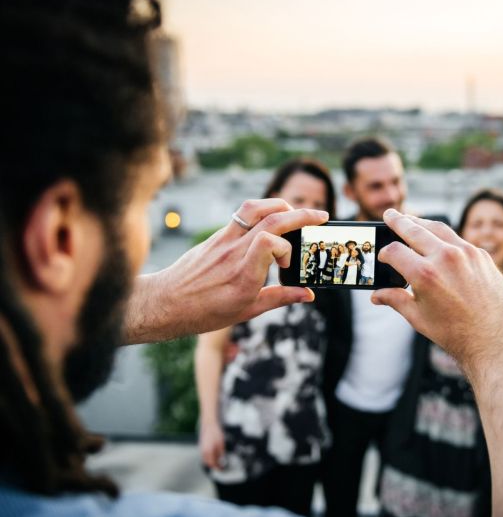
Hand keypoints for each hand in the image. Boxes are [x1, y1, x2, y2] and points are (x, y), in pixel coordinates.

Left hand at [126, 199, 327, 342]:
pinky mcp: (218, 235)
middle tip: (321, 217)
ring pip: (255, 208)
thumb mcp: (248, 311)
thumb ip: (280, 298)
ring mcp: (224, 240)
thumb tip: (307, 294)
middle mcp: (234, 252)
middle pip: (271, 218)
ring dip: (281, 204)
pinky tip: (271, 220)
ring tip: (295, 213)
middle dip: (302, 214)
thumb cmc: (205, 312)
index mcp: (244, 275)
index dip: (287, 248)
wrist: (166, 303)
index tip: (288, 265)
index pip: (271, 241)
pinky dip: (263, 211)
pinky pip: (243, 213)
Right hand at [199, 421, 225, 469]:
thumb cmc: (215, 432)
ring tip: (218, 461)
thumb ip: (221, 453)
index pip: (213, 464)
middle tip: (221, 467)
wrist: (209, 423)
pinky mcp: (201, 445)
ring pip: (205, 459)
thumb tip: (222, 461)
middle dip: (214, 466)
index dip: (218, 468)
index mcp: (208, 452)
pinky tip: (213, 454)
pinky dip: (208, 457)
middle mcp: (203, 452)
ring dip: (211, 462)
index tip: (223, 469)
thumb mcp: (221, 443)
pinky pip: (204, 455)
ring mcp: (201, 448)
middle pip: (208, 463)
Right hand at [372, 209, 502, 372]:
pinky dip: (445, 238)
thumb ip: (395, 300)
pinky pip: (459, 240)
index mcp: (424, 274)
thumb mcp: (418, 318)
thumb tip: (376, 295)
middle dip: (399, 221)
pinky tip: (438, 241)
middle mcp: (446, 258)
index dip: (384, 253)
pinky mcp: (482, 256)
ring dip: (422, 223)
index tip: (383, 255)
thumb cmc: (454, 334)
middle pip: (414, 229)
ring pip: (438, 229)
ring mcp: (467, 254)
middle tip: (390, 214)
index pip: (395, 251)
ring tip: (411, 221)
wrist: (494, 341)